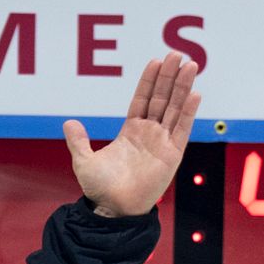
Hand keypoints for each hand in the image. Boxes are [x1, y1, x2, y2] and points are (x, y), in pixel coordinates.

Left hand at [63, 54, 200, 218]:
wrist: (113, 209)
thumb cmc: (99, 189)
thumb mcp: (83, 162)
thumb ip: (78, 141)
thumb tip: (68, 122)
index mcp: (130, 131)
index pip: (142, 99)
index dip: (149, 81)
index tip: (155, 61)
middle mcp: (149, 133)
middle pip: (161, 98)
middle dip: (169, 76)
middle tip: (177, 54)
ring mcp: (162, 141)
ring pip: (175, 108)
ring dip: (183, 87)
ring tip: (190, 65)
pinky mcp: (173, 154)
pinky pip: (182, 128)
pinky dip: (188, 112)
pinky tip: (194, 93)